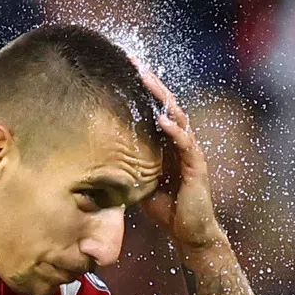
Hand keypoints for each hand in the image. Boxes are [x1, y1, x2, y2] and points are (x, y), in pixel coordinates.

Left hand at [137, 65, 223, 249]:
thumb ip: (128, 168)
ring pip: (177, 117)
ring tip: (147, 81)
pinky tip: (163, 119)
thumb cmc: (167, 208)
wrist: (189, 232)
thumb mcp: (140, 183)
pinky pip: (186, 144)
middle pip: (166, 105)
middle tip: (134, 62)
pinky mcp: (196, 167)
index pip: (153, 110)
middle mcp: (180, 142)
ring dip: (162, 98)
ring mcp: (190, 152)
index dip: (141, 91)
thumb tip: (98, 163)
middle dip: (150, 83)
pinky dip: (175, 130)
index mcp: (167, 144)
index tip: (124, 70)